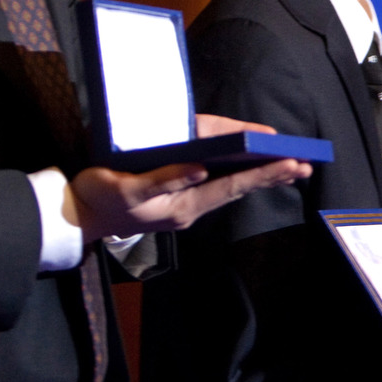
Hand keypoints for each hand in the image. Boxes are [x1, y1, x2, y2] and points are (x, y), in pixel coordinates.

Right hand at [64, 112, 309, 238]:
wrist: (77, 217)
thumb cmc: (99, 199)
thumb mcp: (126, 188)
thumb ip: (163, 179)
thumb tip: (201, 168)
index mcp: (182, 205)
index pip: (231, 186)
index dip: (261, 174)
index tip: (290, 164)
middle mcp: (189, 207)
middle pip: (237, 188)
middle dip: (271, 175)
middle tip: (305, 165)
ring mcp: (184, 205)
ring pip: (230, 188)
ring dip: (259, 176)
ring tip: (288, 167)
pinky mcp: (177, 200)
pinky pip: (215, 188)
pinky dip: (237, 177)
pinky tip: (248, 171)